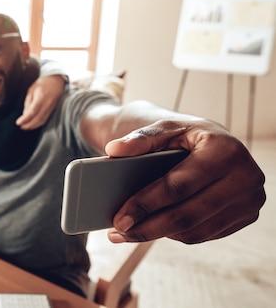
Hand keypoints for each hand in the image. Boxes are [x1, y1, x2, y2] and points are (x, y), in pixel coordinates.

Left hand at [16, 74, 65, 129]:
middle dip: (28, 125)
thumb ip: (28, 102)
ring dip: (33, 126)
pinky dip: (39, 124)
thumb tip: (25, 114)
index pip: (32, 111)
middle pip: (38, 118)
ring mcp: (51, 108)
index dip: (25, 119)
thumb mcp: (32, 89)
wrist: (56, 81)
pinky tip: (33, 124)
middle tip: (20, 126)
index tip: (18, 122)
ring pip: (42, 120)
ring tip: (25, 127)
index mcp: (41, 97)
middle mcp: (47, 104)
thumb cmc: (43, 83)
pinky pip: (46, 119)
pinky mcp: (53, 110)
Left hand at [104, 119, 265, 243]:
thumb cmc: (188, 135)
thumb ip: (140, 138)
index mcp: (225, 150)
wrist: (216, 142)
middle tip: (117, 232)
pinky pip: (205, 234)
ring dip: (159, 235)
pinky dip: (176, 234)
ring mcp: (250, 200)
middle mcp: (245, 177)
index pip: (179, 186)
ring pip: (196, 230)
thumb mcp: (166, 129)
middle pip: (188, 215)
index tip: (119, 218)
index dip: (146, 203)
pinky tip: (153, 228)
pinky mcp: (246, 216)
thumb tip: (113, 149)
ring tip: (127, 233)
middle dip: (148, 227)